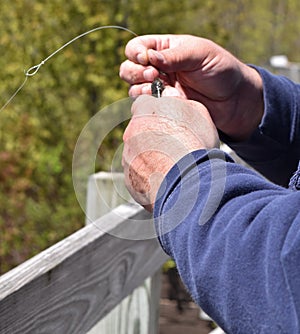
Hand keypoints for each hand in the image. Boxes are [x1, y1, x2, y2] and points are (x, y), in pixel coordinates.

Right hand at [119, 34, 262, 140]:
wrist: (234, 101)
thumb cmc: (220, 70)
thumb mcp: (199, 54)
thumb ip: (174, 56)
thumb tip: (149, 58)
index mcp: (165, 49)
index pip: (137, 48)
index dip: (136, 53)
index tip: (147, 60)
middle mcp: (158, 69)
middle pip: (128, 69)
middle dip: (135, 72)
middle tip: (154, 76)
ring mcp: (160, 90)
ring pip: (133, 89)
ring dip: (140, 89)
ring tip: (160, 89)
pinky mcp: (164, 108)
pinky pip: (145, 107)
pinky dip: (149, 104)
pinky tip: (164, 101)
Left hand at [122, 95, 218, 210]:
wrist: (186, 181)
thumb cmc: (193, 146)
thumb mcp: (197, 112)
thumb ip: (179, 102)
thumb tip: (172, 99)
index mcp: (145, 111)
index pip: (143, 103)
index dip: (156, 112)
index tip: (166, 119)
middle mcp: (131, 133)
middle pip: (139, 130)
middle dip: (153, 135)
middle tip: (173, 145)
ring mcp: (128, 157)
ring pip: (138, 153)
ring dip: (151, 156)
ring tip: (172, 164)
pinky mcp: (129, 179)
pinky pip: (138, 174)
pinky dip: (149, 176)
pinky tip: (166, 178)